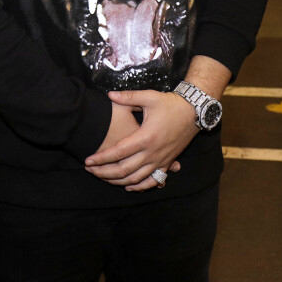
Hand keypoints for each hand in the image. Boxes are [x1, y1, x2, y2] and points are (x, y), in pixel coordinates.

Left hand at [84, 89, 198, 191]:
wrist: (193, 112)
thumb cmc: (170, 104)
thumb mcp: (149, 97)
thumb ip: (128, 97)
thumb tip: (110, 95)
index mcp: (145, 137)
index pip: (118, 152)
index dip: (101, 158)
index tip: (88, 160)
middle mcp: (152, 153)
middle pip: (124, 170)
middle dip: (105, 173)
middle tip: (90, 170)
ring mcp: (160, 160)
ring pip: (136, 179)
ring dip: (118, 181)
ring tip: (103, 178)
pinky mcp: (166, 163)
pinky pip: (152, 181)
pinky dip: (139, 186)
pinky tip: (128, 186)